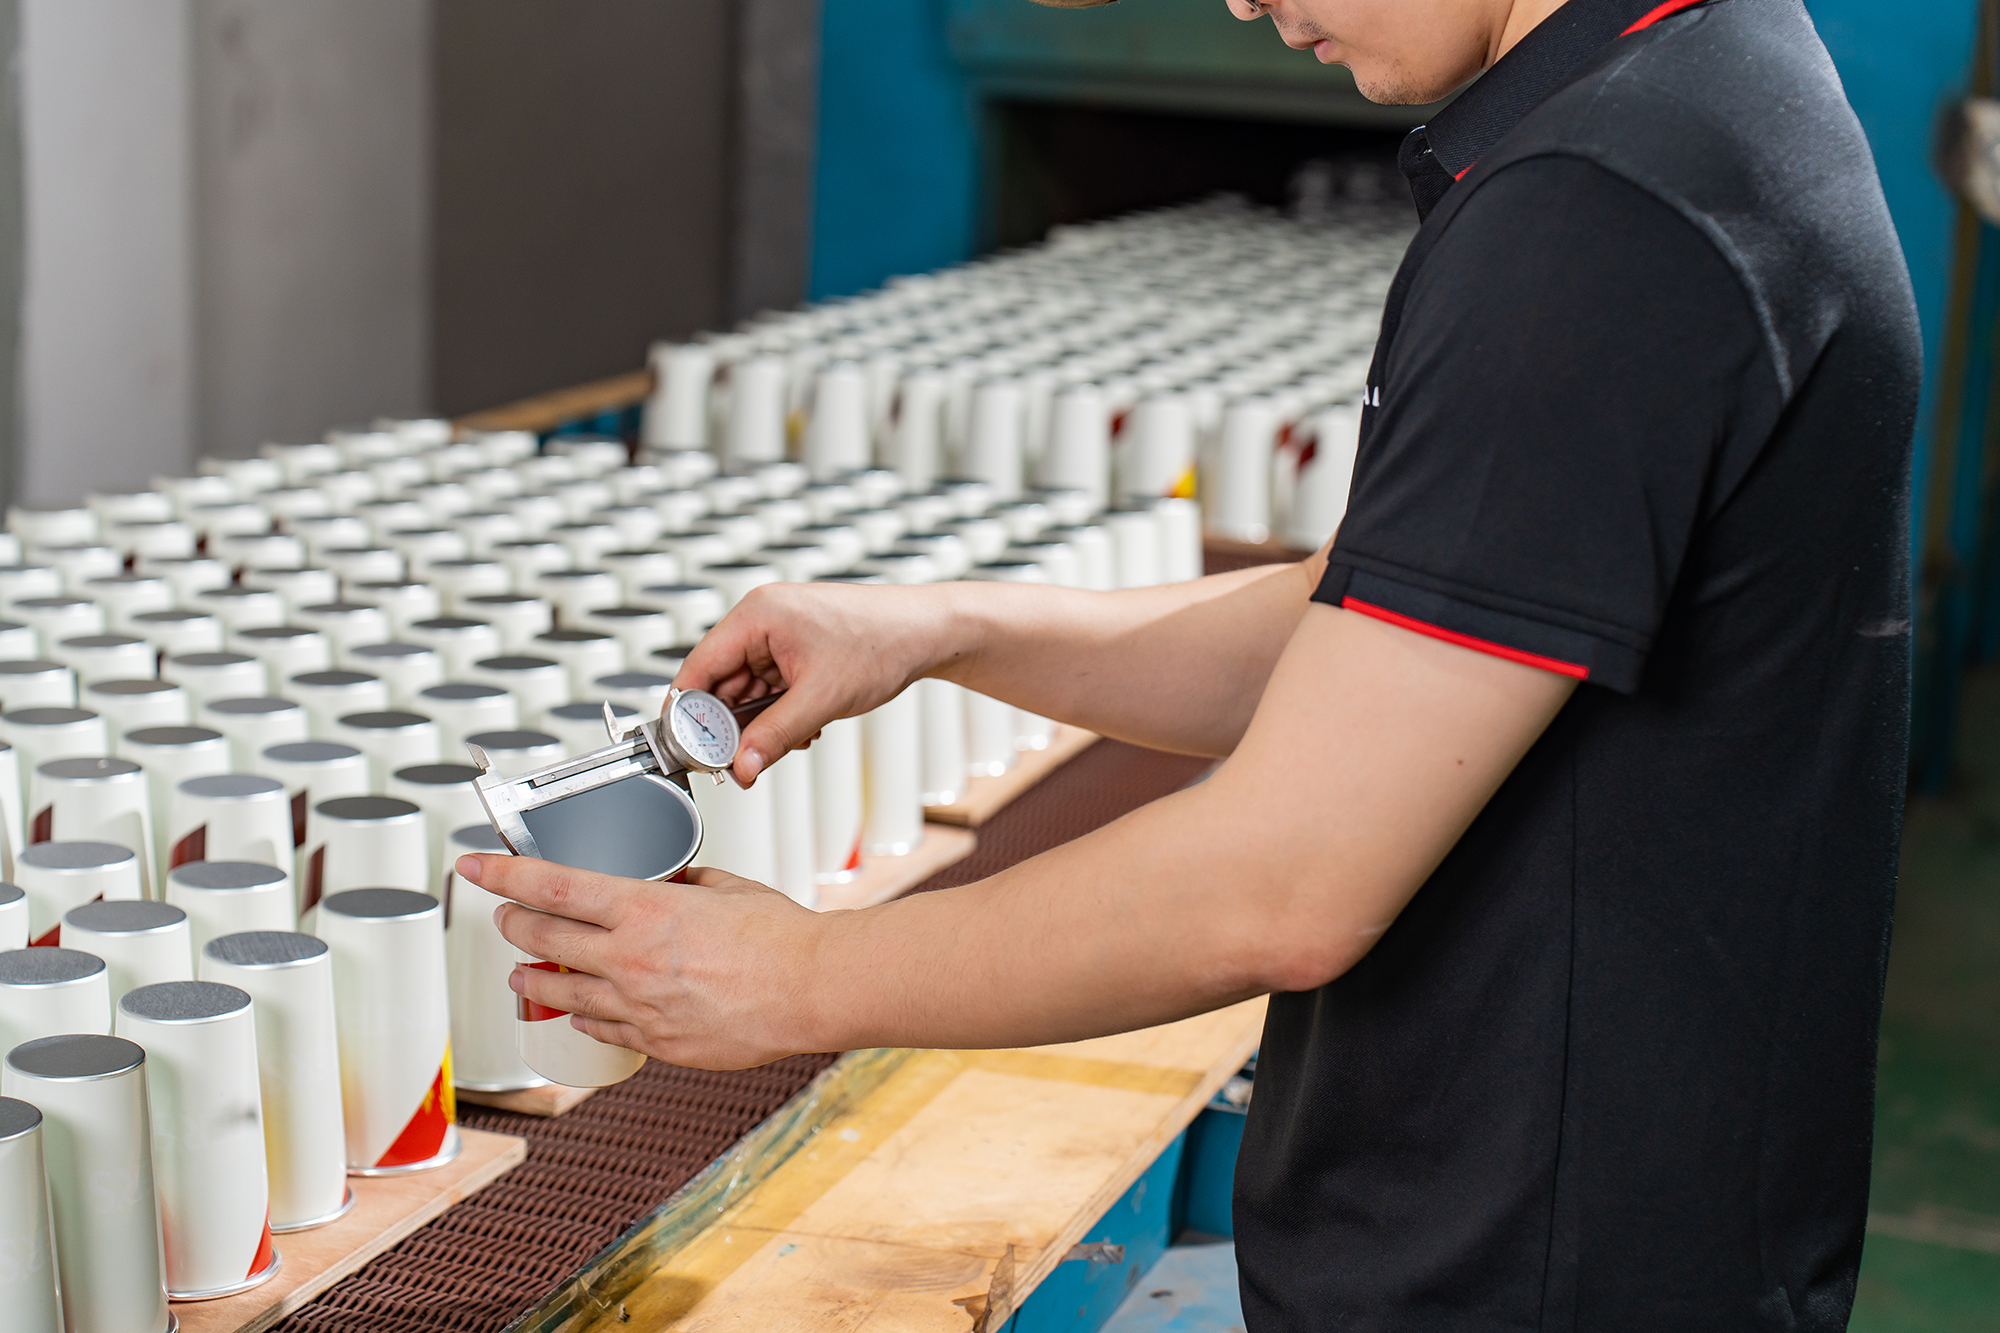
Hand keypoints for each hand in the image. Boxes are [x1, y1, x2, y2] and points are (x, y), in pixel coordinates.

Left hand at [459, 853, 829, 1069]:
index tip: (475, 868)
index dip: (503, 876)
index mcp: (645, 909)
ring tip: (519, 971)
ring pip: (561, 991)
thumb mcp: (727, 888)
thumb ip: (685, 884)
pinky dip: (584, 1016)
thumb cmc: (780, 936)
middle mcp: (631, 957)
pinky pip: (602, 1028)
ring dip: (532, 977)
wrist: (812, 989)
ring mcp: (639, 1004)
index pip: (551, 888)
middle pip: (543, 939)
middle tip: (502, 917)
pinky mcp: (657, 1041)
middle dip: (511, 924)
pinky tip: (578, 1012)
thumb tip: (669, 882)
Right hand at [676, 580, 956, 785]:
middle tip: (744, 761)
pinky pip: (771, 690)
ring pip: (748, 692)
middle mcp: (762, 620)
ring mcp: (779, 635)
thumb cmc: (883, 643)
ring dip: (764, 723)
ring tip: (799, 733)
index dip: (686, 713)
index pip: (699, 667)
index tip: (685, 751)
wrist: (928, 632)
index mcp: (757, 615)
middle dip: (735, 725)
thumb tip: (740, 768)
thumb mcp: (821, 699)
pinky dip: (783, 713)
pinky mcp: (796, 650)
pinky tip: (809, 724)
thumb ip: (774, 736)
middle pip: (721, 684)